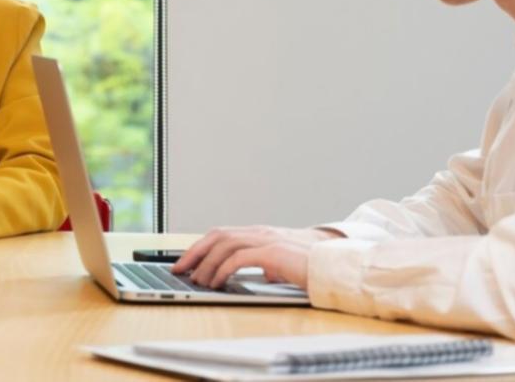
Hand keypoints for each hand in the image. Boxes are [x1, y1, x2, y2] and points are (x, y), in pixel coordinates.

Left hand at [172, 224, 342, 289]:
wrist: (335, 265)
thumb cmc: (312, 266)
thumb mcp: (285, 264)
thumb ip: (270, 265)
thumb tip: (263, 275)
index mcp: (260, 234)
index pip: (222, 234)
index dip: (200, 246)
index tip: (185, 261)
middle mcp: (260, 233)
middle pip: (217, 235)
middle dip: (195, 252)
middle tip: (179, 269)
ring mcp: (266, 240)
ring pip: (225, 245)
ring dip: (207, 264)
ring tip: (198, 281)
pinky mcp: (273, 253)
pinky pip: (239, 258)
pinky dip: (223, 269)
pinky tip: (217, 281)